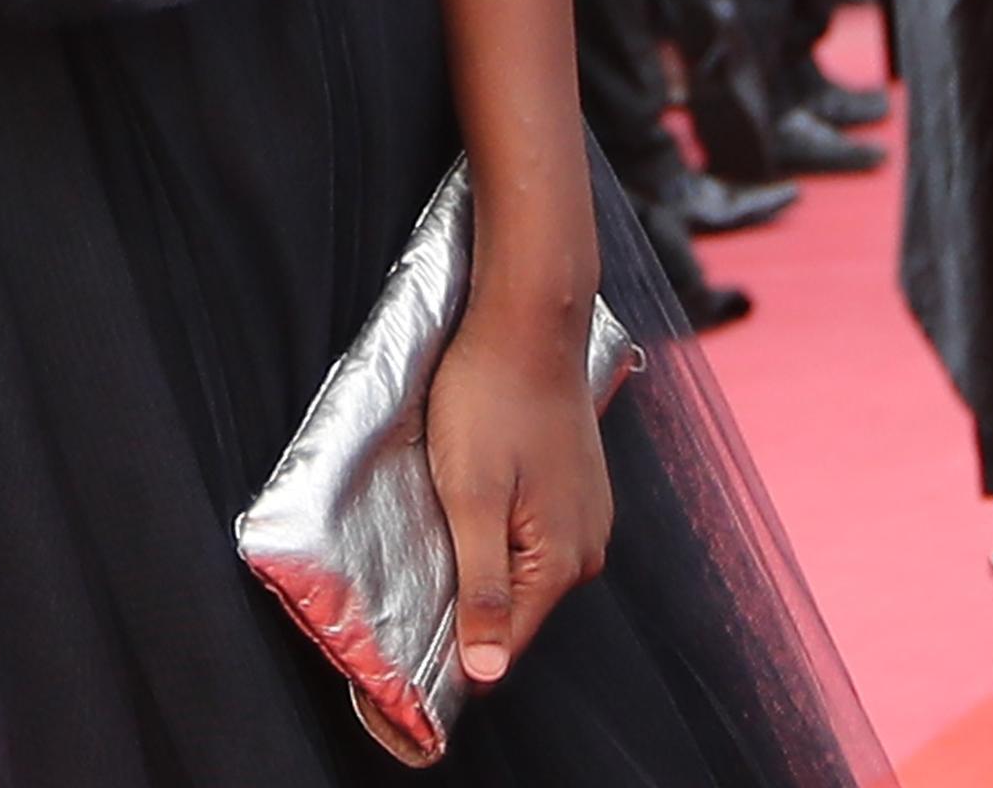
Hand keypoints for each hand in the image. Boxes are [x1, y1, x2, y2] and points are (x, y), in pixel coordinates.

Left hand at [425, 283, 615, 690]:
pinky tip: (474, 496)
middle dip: (465, 601)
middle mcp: (587, 548)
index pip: (503, 646)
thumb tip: (488, 673)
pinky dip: (500, 530)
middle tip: (420, 557)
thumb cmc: (491, 400)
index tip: (405, 643)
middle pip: (514, 610)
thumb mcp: (471, 499)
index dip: (453, 652)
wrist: (528, 320)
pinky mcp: (578, 489)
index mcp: (562, 562)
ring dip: (481, 561)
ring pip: (522, 571)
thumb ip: (482, 589)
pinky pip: (533, 536)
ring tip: (444, 516)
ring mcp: (587, 516)